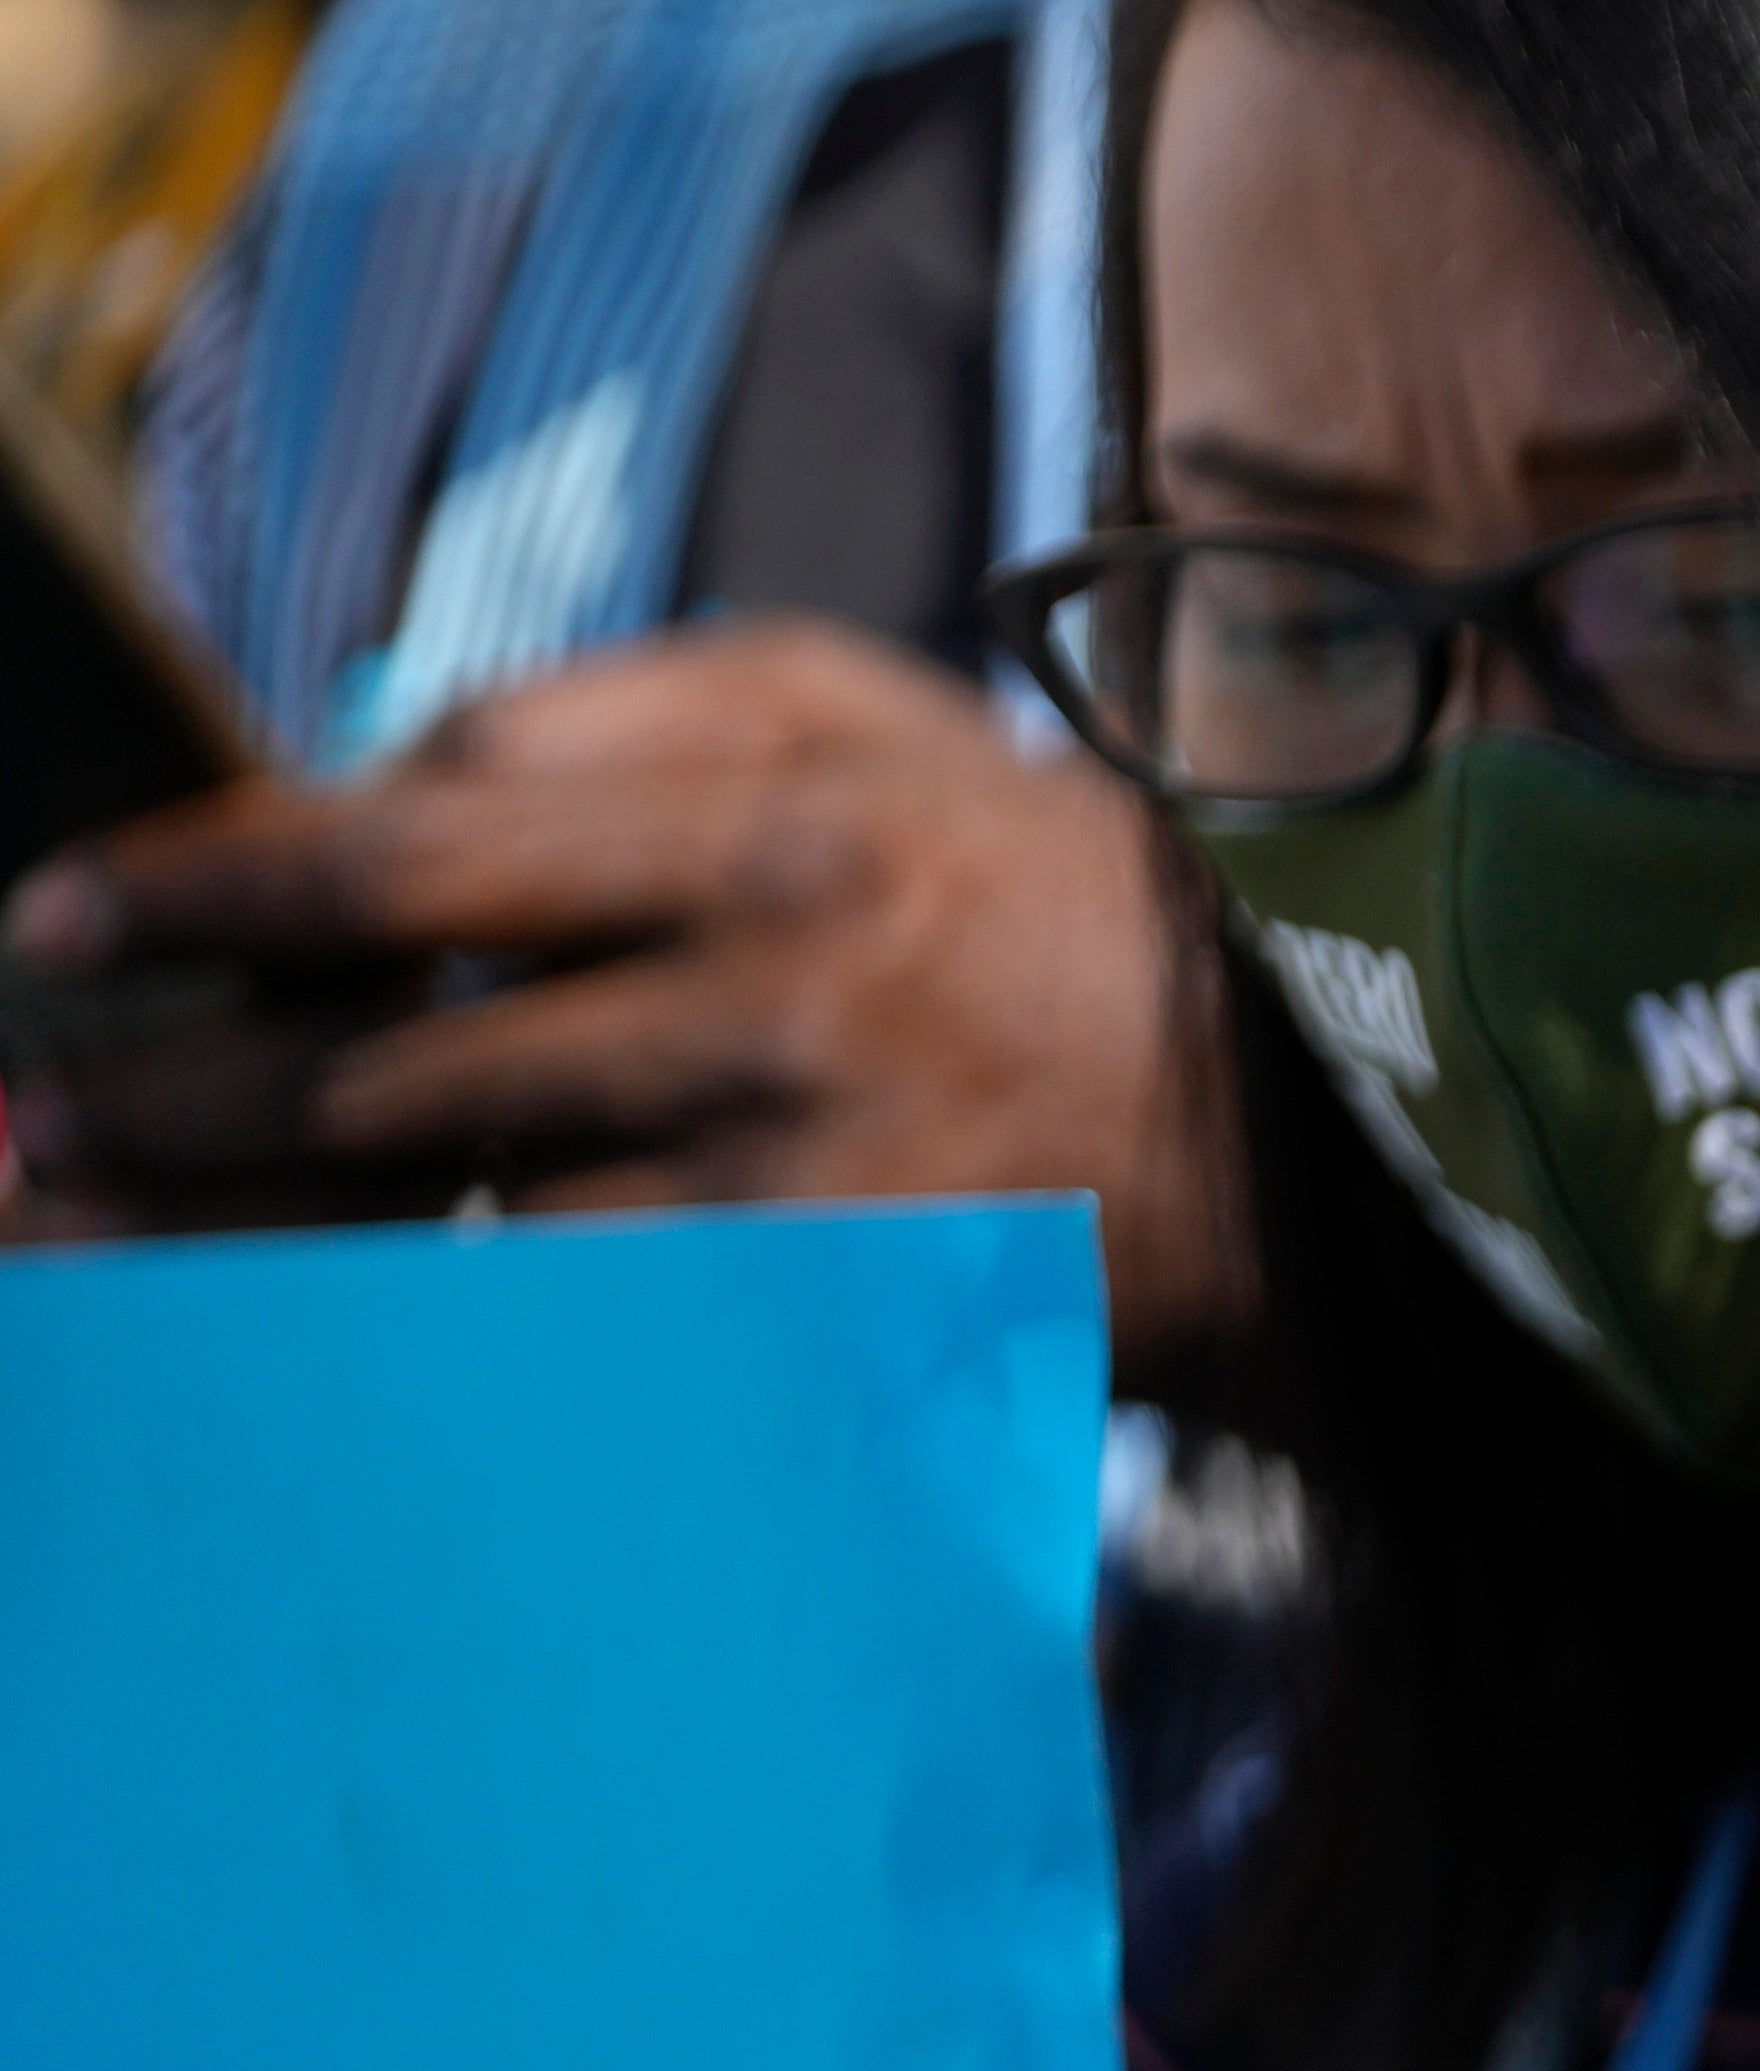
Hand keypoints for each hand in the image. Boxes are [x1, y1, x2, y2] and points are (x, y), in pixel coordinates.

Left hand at [0, 617, 1249, 1363]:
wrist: (1319, 1095)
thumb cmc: (1051, 881)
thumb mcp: (872, 714)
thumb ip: (632, 715)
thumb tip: (382, 771)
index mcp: (770, 816)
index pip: (411, 844)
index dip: (209, 886)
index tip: (65, 925)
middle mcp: (775, 990)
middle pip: (397, 1057)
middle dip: (175, 1100)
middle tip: (25, 1123)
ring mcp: (813, 1167)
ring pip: (460, 1222)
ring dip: (247, 1239)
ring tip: (88, 1237)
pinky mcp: (849, 1305)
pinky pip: (590, 1338)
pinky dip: (430, 1348)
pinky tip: (298, 1356)